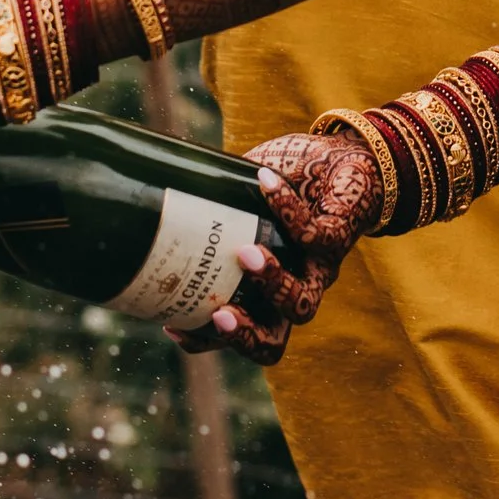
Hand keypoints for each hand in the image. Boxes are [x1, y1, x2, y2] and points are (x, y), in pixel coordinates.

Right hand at [168, 127, 386, 365]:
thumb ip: (211, 200)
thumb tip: (155, 186)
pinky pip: (313, 236)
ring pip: (302, 305)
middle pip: (272, 345)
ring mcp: (319, 268)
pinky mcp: (340, 236)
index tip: (170, 323)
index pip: (236, 337)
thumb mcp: (242, 194)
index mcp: (266, 292)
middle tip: (217, 314)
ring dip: (272, 283)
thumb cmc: (288, 180)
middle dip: (243, 338)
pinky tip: (264, 181)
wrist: (343, 153)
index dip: (204, 343)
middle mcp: (293, 290)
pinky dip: (286, 209)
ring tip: (245, 253)